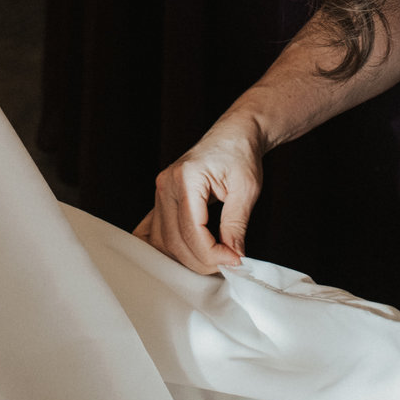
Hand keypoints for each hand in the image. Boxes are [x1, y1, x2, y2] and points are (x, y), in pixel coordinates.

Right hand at [135, 111, 265, 273]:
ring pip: (163, 242)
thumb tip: (233, 257)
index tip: (235, 261)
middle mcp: (166, 185)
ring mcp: (160, 192)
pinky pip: (153, 231)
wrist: (233, 135)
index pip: (192, 231)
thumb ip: (236, 225)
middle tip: (229, 263)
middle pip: (175, 240)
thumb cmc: (241, 154)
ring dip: (186, 259)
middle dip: (202, 260)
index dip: (213, 253)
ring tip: (213, 261)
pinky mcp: (161, 199)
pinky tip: (182, 259)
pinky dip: (166, 249)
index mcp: (186, 178)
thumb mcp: (247, 189)